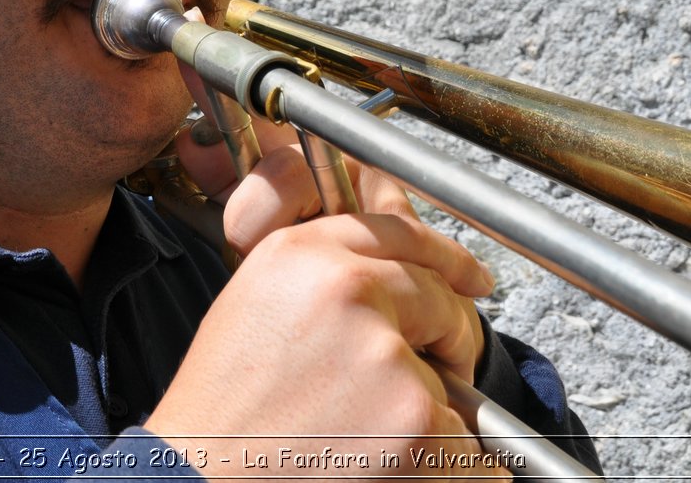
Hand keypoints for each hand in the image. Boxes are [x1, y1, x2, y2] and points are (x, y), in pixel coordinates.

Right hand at [143, 51, 501, 477]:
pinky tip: (380, 466)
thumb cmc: (222, 419)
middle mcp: (344, 288)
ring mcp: (384, 351)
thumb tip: (399, 276)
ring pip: (450, 376)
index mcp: (299, 254)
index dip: (442, 257)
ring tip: (363, 437)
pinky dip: (441, 462)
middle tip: (431, 375)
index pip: (398, 230)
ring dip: (430, 410)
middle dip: (449, 336)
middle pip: (439, 293)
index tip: (468, 276)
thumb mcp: (256, 312)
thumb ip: (323, 277)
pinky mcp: (415, 417)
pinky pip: (462, 439)